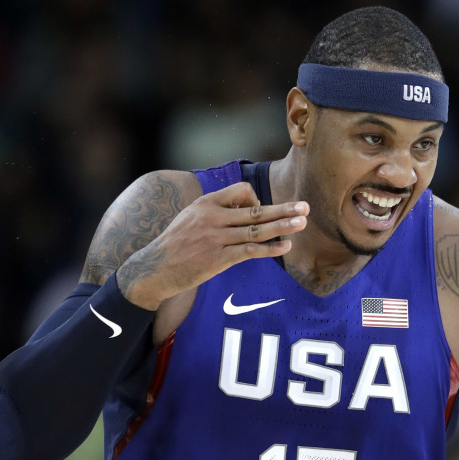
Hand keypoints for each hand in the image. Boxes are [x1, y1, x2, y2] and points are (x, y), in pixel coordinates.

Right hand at [117, 182, 307, 309]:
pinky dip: (269, 249)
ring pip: (256, 230)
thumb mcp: (191, 218)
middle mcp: (212, 217)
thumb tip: (244, 209)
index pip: (241, 190)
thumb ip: (216, 211)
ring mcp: (215, 238)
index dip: (256, 199)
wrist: (154, 269)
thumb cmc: (175, 245)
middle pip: (255, 210)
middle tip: (304, 207)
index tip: (260, 211)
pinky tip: (285, 246)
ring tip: (302, 223)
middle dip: (282, 208)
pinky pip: (249, 252)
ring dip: (282, 227)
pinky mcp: (217, 259)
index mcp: (206, 203)